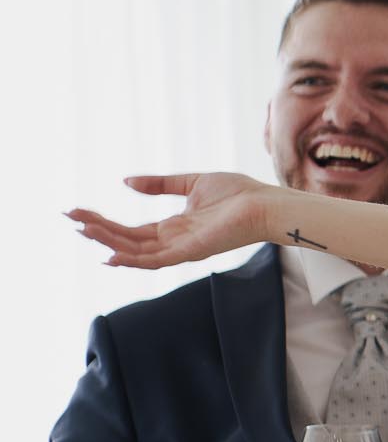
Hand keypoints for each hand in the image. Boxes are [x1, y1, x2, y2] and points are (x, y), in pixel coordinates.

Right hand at [69, 172, 271, 269]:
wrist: (265, 203)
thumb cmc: (238, 194)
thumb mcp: (191, 183)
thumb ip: (160, 184)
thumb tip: (126, 181)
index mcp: (173, 227)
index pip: (130, 229)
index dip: (103, 221)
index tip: (76, 211)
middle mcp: (174, 241)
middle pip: (127, 240)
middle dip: (98, 230)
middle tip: (69, 217)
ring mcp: (182, 248)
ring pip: (136, 251)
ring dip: (109, 241)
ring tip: (82, 228)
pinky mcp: (192, 251)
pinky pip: (157, 261)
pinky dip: (133, 260)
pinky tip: (110, 255)